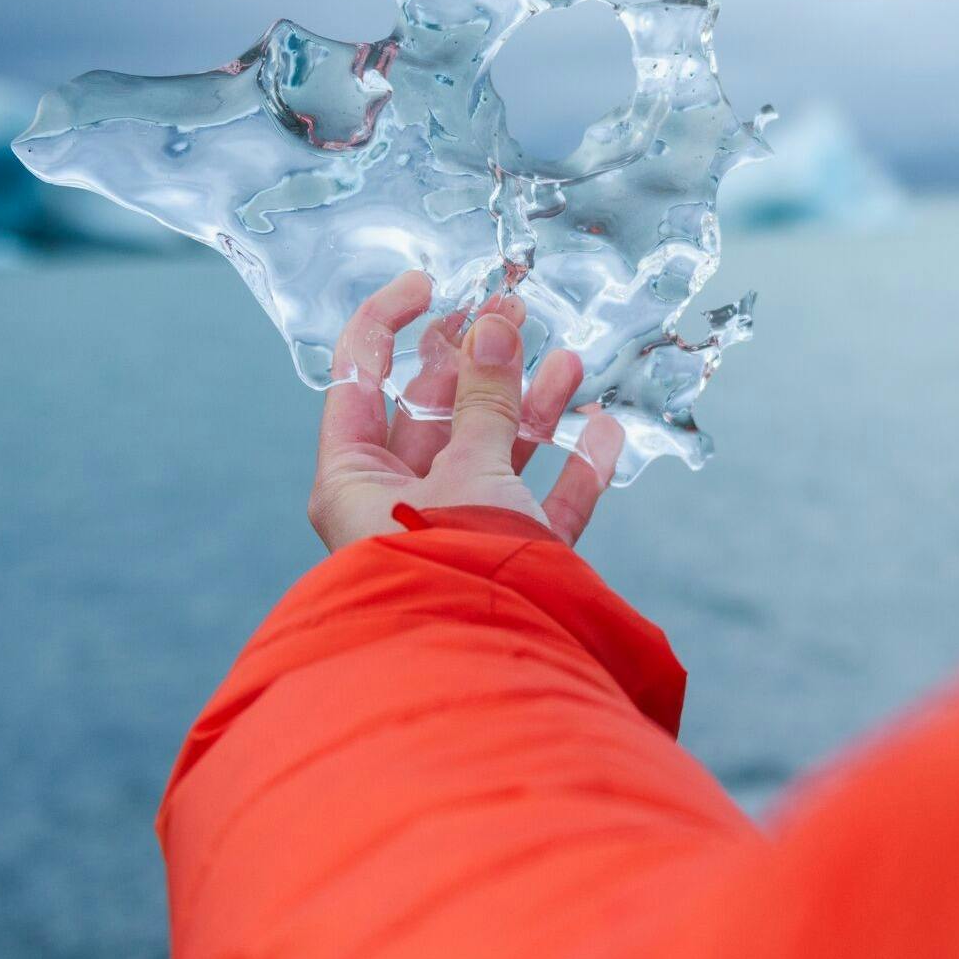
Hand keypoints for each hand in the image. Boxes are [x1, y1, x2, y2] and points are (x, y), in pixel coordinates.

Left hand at [308, 271, 624, 551]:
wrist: (491, 676)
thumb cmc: (456, 568)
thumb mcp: (471, 467)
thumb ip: (487, 395)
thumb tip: (494, 324)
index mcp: (354, 480)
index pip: (360, 378)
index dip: (390, 321)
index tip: (432, 282)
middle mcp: (396, 506)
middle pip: (435, 413)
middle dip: (479, 362)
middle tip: (513, 311)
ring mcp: (454, 535)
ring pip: (493, 454)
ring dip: (531, 407)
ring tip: (569, 361)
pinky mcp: (507, 564)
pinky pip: (538, 507)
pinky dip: (570, 471)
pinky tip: (604, 432)